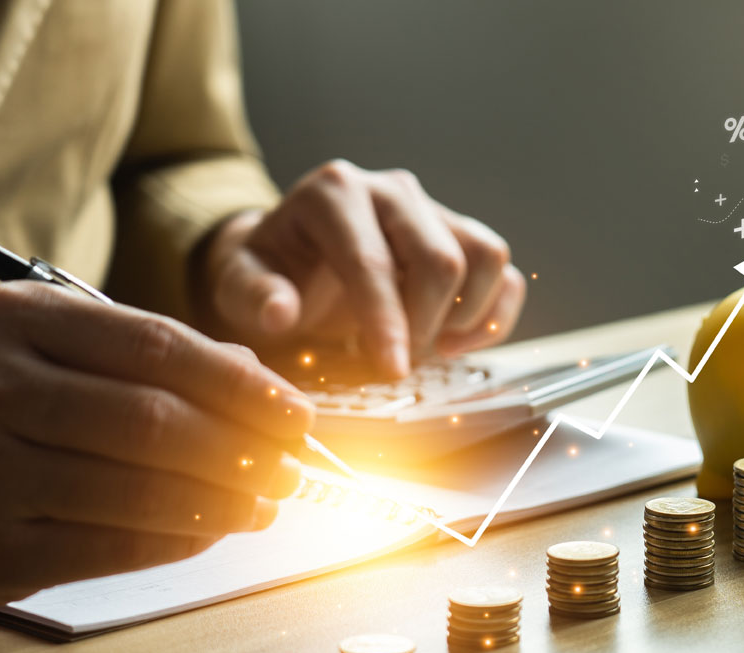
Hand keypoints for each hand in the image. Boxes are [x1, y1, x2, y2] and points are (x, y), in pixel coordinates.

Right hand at [0, 282, 316, 606]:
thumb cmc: (8, 412)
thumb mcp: (66, 355)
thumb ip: (159, 359)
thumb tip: (261, 382)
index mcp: (20, 319)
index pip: (158, 346)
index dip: (242, 386)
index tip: (297, 415)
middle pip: (154, 420)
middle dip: (242, 450)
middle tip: (293, 468)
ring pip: (140, 489)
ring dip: (223, 502)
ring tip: (266, 503)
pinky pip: (114, 547)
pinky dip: (181, 541)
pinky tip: (216, 532)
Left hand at [195, 160, 526, 377]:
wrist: (296, 257)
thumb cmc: (272, 272)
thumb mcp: (240, 283)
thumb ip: (253, 295)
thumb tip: (280, 311)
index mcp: (333, 193)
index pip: (372, 260)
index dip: (386, 321)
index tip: (392, 371)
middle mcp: (391, 191)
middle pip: (440, 259)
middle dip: (424, 325)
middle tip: (395, 363)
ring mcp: (433, 209)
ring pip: (484, 257)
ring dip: (465, 317)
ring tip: (430, 349)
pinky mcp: (461, 235)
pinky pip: (504, 272)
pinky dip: (492, 316)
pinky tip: (457, 343)